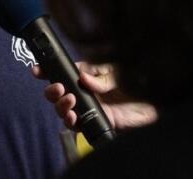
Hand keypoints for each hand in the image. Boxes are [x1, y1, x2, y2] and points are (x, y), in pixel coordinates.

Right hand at [32, 62, 155, 130]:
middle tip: (58, 88)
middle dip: (52, 90)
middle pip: (57, 92)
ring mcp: (86, 107)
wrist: (155, 107)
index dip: (48, 71)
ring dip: (60, 105)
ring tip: (69, 101)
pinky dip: (69, 121)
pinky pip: (75, 124)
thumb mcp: (120, 73)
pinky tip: (72, 117)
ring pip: (62, 108)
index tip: (37, 69)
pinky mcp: (92, 121)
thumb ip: (102, 76)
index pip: (63, 72)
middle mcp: (83, 91)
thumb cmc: (138, 85)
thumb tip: (83, 78)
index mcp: (87, 75)